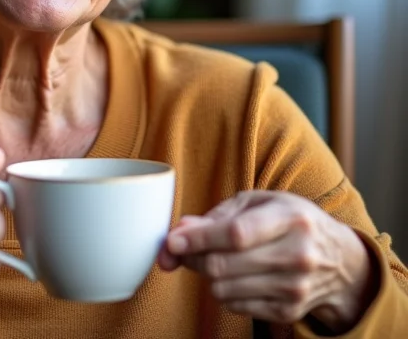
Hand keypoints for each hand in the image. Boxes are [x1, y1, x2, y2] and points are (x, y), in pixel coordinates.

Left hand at [158, 190, 376, 330]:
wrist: (340, 260)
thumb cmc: (291, 221)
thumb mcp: (261, 202)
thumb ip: (218, 215)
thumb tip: (181, 230)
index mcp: (290, 218)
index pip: (236, 233)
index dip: (199, 239)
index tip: (172, 240)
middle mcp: (297, 254)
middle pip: (224, 265)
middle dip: (193, 257)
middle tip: (183, 249)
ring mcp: (295, 287)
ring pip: (224, 289)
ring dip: (207, 275)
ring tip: (214, 259)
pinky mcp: (290, 311)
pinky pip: (236, 306)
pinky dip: (224, 291)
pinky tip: (235, 276)